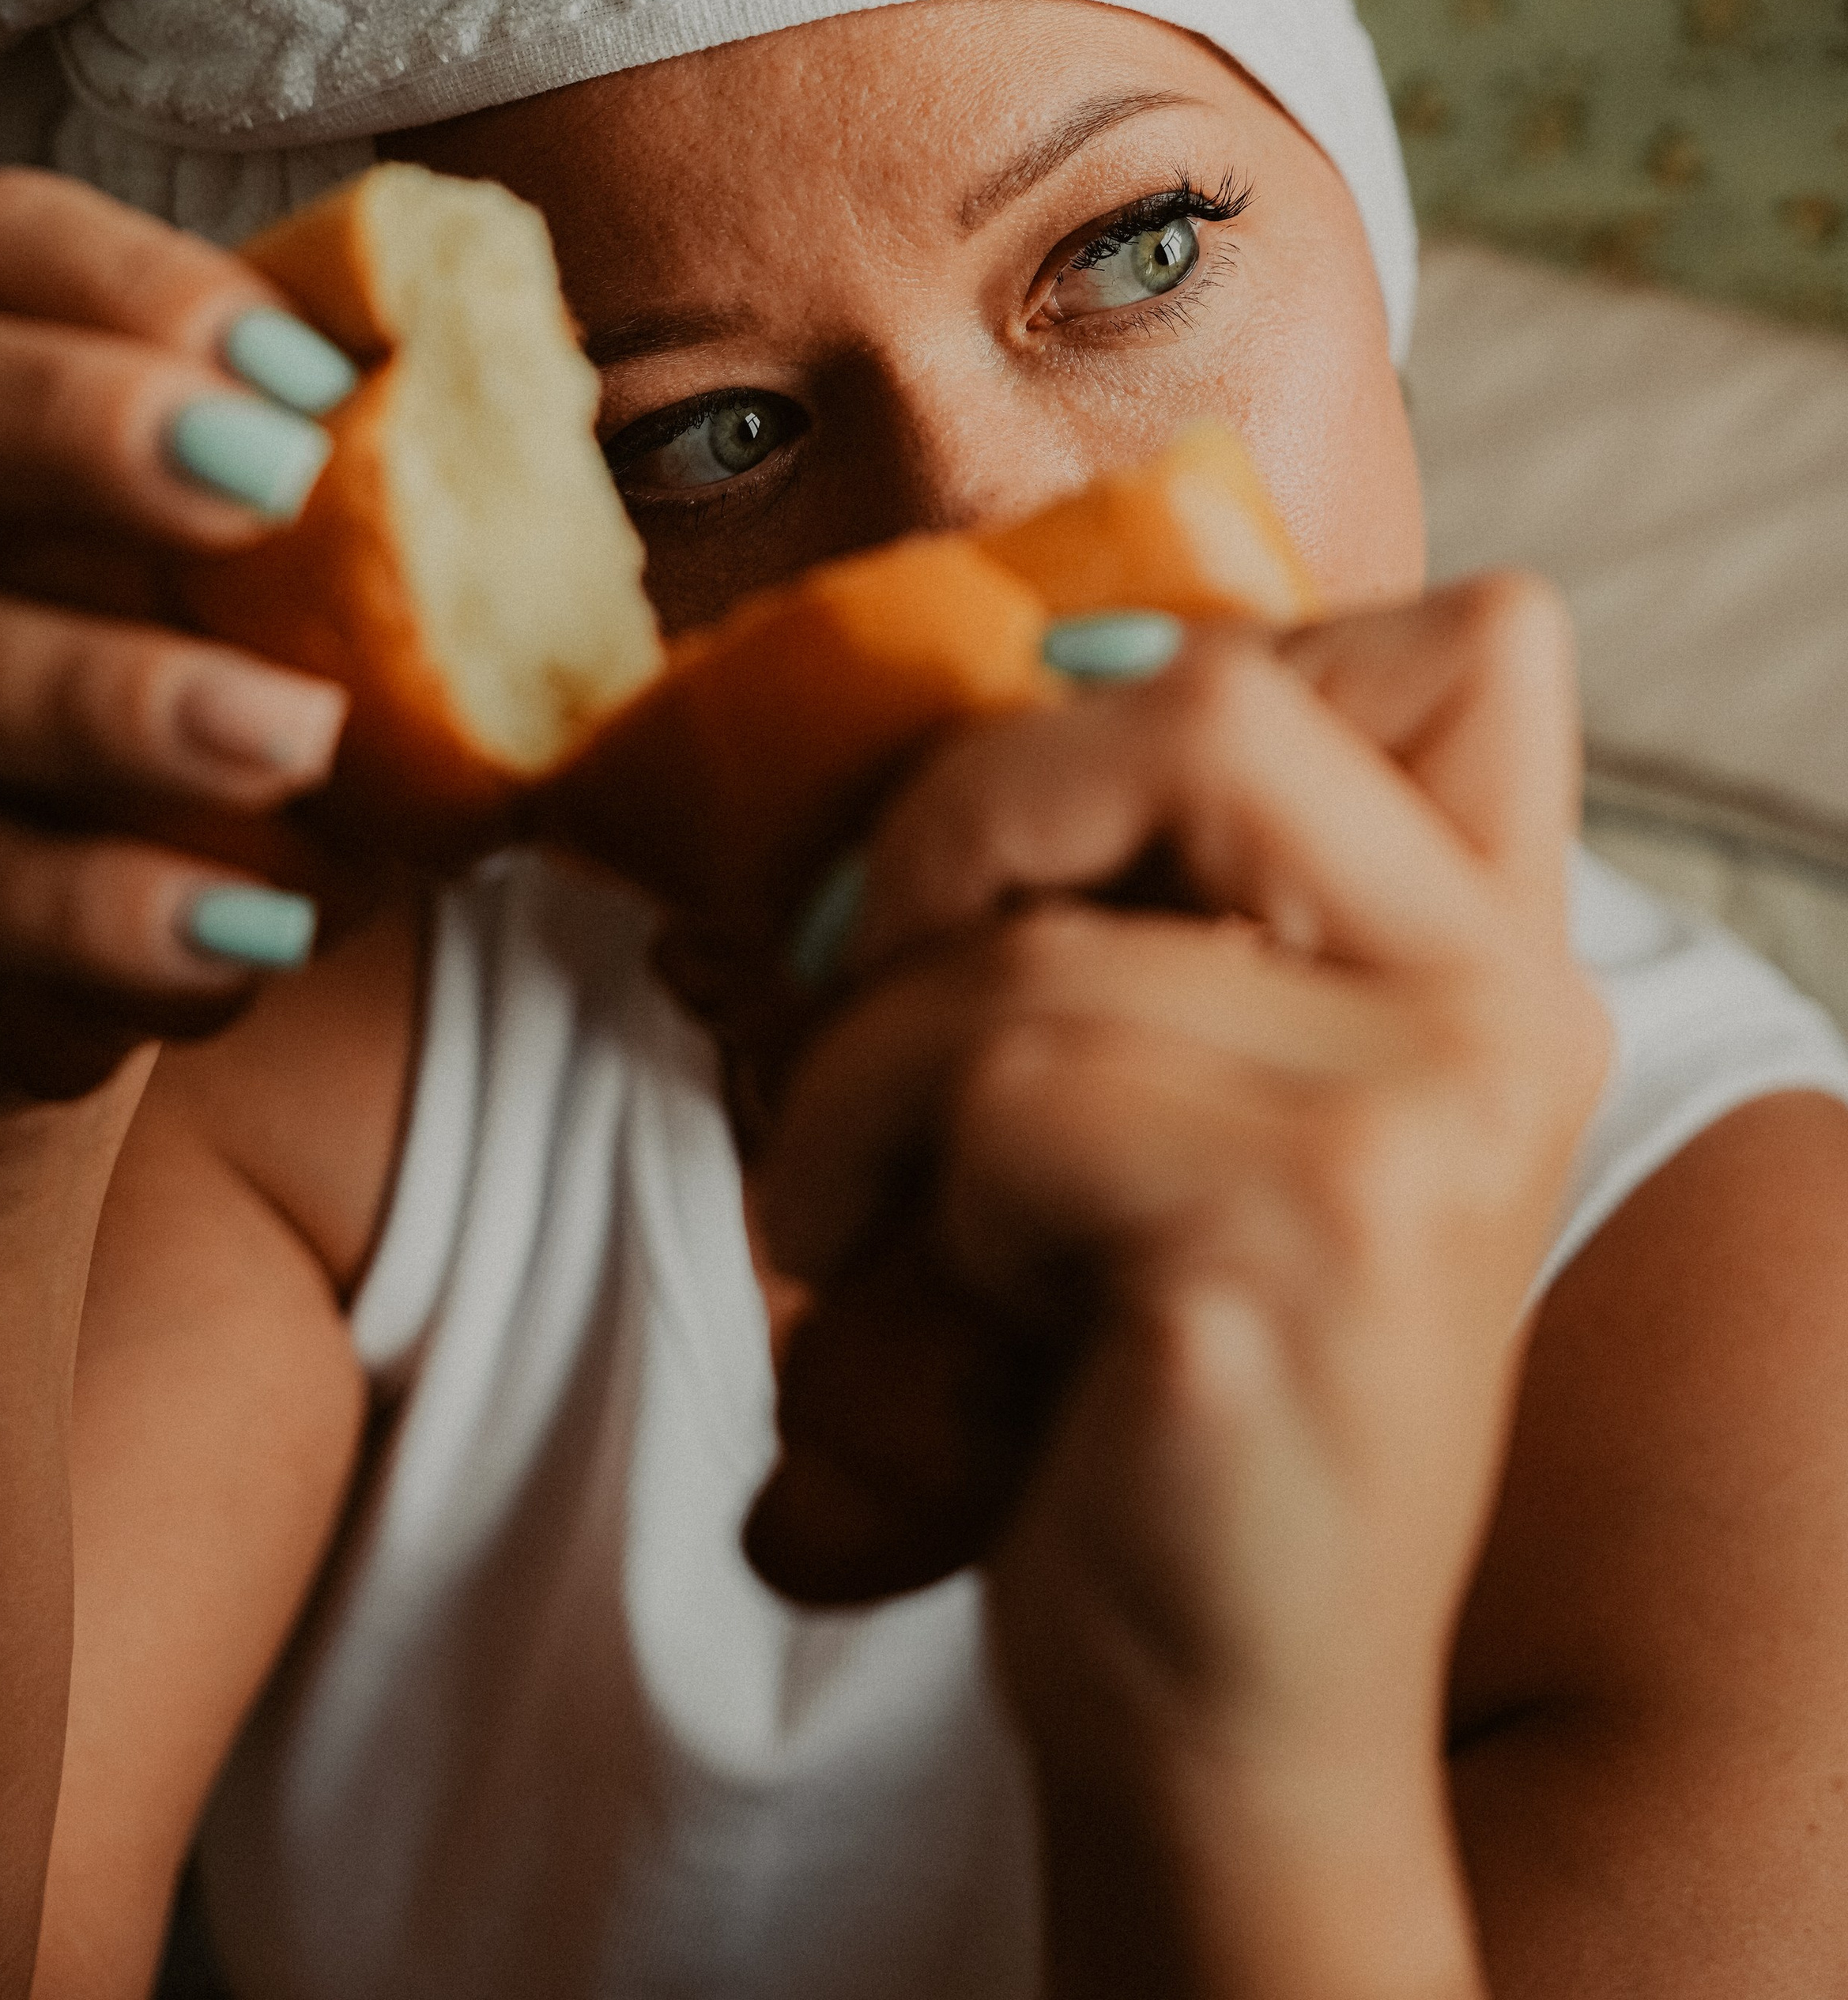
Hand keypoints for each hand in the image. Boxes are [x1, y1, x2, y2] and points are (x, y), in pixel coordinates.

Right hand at [0, 171, 359, 1128]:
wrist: (23, 973)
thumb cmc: (170, 715)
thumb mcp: (242, 596)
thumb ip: (346, 491)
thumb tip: (541, 395)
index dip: (133, 280)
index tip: (309, 372)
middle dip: (77, 428)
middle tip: (281, 492)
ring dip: (106, 704)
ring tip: (296, 746)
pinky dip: (82, 937)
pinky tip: (236, 949)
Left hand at [743, 580, 1608, 1986]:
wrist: (1234, 1715)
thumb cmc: (1167, 1376)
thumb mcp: (1230, 1098)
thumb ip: (1203, 894)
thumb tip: (1035, 654)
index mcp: (1503, 954)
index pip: (1466, 637)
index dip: (1215, 669)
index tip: (1056, 830)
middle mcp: (1505, 1012)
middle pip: (1211, 699)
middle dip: (968, 808)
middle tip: (873, 960)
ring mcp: (1420, 1126)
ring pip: (1028, 945)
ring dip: (856, 1065)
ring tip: (847, 1188)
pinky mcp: (1300, 1248)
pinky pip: (988, 1094)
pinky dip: (855, 1168)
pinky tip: (873, 1276)